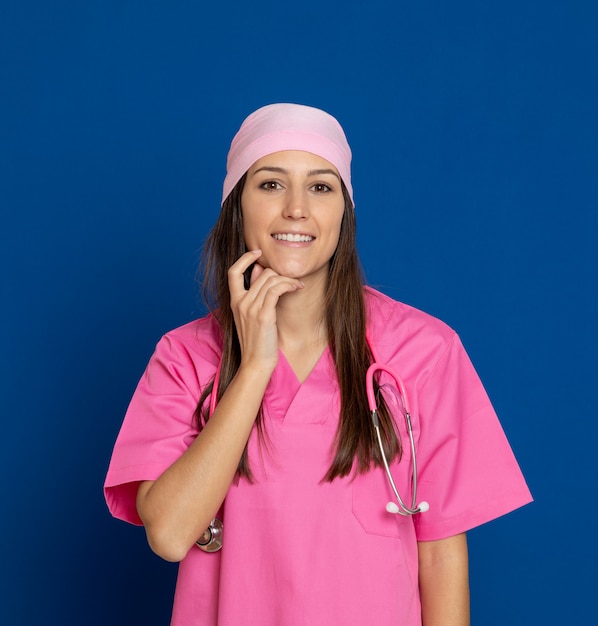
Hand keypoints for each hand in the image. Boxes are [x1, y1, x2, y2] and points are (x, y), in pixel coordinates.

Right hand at [228, 250, 302, 373]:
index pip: (233, 271)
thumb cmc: (257, 341)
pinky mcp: (263, 315)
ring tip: (297, 285)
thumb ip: (254, 293)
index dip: (245, 258)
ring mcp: (250, 308)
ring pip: (272, 279)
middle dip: (280, 273)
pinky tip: (297, 288)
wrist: (256, 363)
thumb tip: (260, 269)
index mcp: (234, 301)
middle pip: (262, 274)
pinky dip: (289, 285)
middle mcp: (240, 302)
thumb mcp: (251, 315)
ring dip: (288, 279)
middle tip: (292, 280)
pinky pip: (276, 289)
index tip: (258, 252)